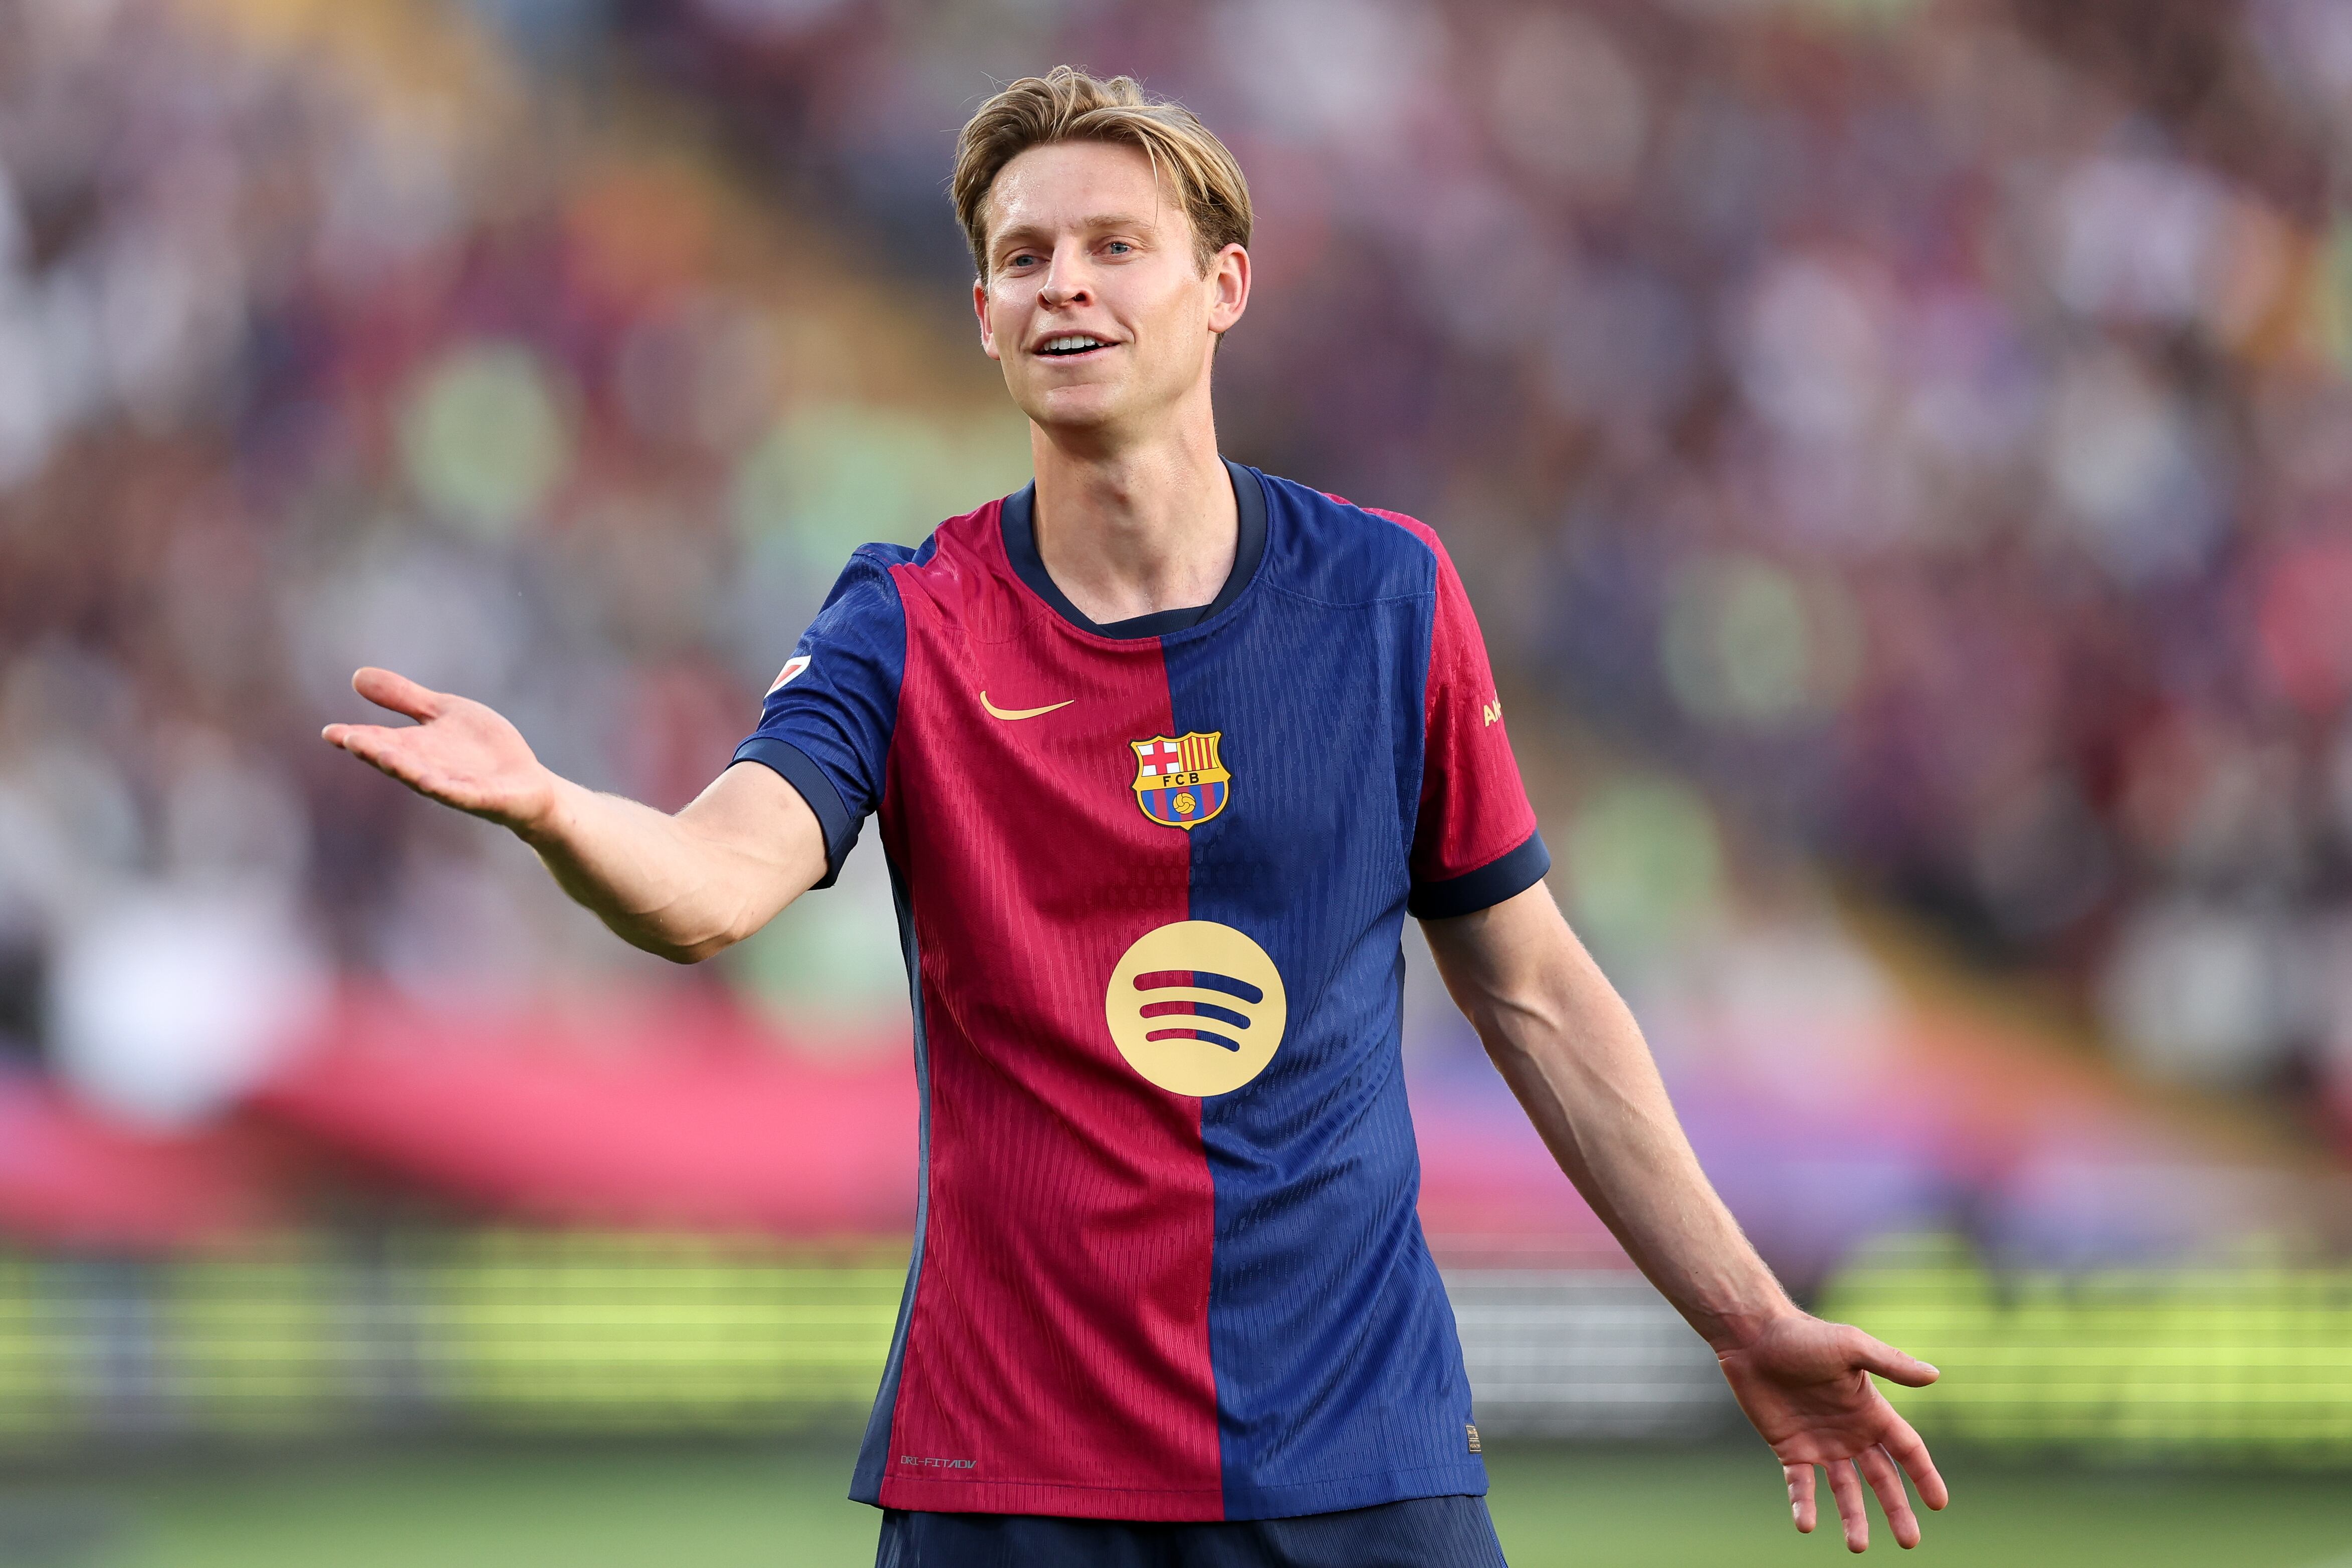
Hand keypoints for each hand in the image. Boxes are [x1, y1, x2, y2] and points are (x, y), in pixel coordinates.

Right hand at [321, 667, 557, 833]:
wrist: (528, 783)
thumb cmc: (484, 749)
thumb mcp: (444, 712)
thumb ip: (405, 697)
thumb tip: (357, 676)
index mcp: (416, 748)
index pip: (379, 741)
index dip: (355, 737)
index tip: (329, 732)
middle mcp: (428, 768)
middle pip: (395, 759)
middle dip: (372, 750)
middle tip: (347, 740)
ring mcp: (453, 785)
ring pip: (421, 777)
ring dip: (400, 767)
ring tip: (377, 753)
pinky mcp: (481, 798)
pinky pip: (459, 794)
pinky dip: (444, 787)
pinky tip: (427, 780)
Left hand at [1717, 1313, 1948, 1551]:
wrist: (1753, 1337)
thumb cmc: (1804, 1336)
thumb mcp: (1851, 1346)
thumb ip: (1891, 1363)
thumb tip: (1935, 1375)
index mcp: (1871, 1411)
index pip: (1906, 1449)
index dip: (1923, 1475)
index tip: (1939, 1504)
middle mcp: (1850, 1433)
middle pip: (1881, 1478)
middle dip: (1896, 1510)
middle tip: (1909, 1542)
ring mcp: (1820, 1444)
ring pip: (1844, 1490)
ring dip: (1852, 1517)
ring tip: (1857, 1546)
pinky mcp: (1789, 1449)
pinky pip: (1800, 1485)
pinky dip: (1804, 1504)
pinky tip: (1806, 1524)